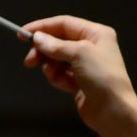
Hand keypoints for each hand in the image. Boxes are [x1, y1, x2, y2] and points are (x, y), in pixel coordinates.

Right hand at [19, 14, 136, 133]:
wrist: (114, 112)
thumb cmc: (102, 77)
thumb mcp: (79, 53)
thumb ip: (55, 45)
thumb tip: (37, 38)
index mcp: (96, 34)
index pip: (64, 24)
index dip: (43, 27)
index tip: (22, 34)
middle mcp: (92, 47)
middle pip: (59, 42)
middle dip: (44, 50)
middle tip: (30, 60)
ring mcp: (86, 66)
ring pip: (57, 60)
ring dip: (50, 66)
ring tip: (50, 73)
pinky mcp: (80, 83)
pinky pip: (61, 75)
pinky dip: (57, 78)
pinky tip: (59, 82)